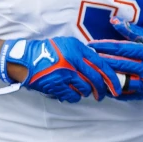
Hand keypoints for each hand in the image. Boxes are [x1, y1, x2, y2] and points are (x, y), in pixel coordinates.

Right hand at [0, 37, 121, 102]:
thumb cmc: (47, 51)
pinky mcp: (56, 85)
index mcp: (78, 49)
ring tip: (81, 90)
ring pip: (85, 89)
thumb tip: (100, 64)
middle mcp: (73, 61)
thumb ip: (84, 52)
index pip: (102, 65)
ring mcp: (64, 74)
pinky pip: (73, 96)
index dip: (111, 78)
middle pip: (95, 80)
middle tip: (101, 96)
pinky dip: (74, 97)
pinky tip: (71, 93)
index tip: (117, 88)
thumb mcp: (68, 44)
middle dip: (101, 91)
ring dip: (85, 92)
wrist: (25, 59)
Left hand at [89, 17, 142, 100]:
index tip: (91, 44)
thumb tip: (114, 21)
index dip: (106, 46)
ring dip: (104, 75)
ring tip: (90, 70)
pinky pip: (124, 93)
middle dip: (101, 60)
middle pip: (119, 64)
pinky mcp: (142, 94)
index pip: (124, 49)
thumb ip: (133, 31)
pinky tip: (100, 84)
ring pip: (120, 80)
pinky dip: (111, 89)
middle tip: (86, 56)